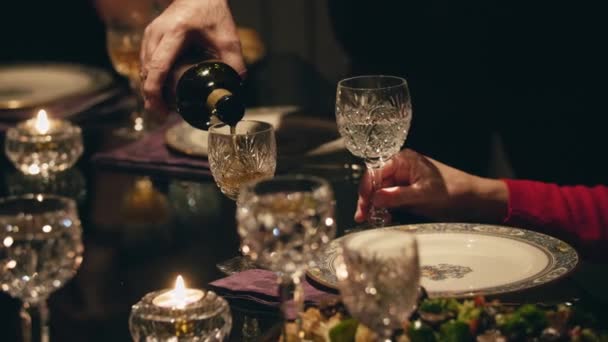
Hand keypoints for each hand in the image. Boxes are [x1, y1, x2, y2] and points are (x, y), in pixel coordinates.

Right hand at [141, 0, 245, 115]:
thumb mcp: (228, 37)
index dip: (155, 91)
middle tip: (163, 113)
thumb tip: (237, 84)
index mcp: (175, 34)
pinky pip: (144, 60)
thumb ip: (235, 62)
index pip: (158, 66)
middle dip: (152, 95)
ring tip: (163, 105)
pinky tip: (160, 89)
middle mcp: (157, 33)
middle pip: (146, 71)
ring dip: (151, 87)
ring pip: (143, 67)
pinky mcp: (149, 35)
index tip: (159, 108)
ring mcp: (150, 33)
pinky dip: (150, 76)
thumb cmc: (212, 11)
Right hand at [355, 149, 507, 222]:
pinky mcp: (408, 193)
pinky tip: (384, 219)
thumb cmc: (453, 191)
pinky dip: (385, 210)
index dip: (366, 190)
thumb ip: (397, 196)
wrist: (474, 200)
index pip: (374, 173)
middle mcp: (401, 168)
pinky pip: (390, 200)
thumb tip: (374, 199)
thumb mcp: (423, 195)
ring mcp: (404, 181)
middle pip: (375, 183)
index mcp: (403, 160)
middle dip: (368, 200)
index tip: (363, 208)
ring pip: (380, 193)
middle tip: (363, 217)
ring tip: (373, 220)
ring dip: (375, 207)